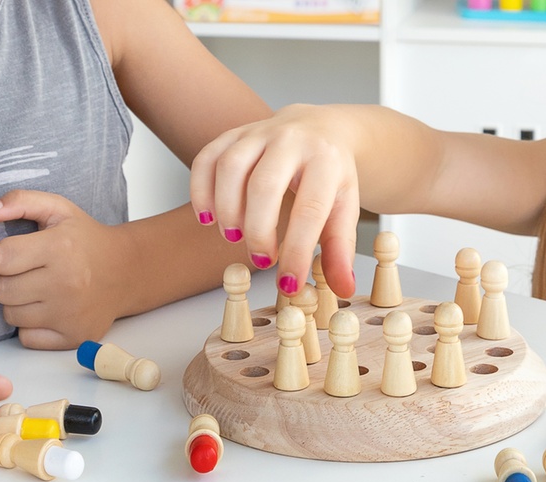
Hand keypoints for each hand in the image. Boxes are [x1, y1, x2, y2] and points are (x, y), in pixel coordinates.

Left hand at [0, 190, 128, 349]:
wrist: (127, 271)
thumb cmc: (87, 240)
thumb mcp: (59, 210)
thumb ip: (21, 201)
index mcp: (60, 248)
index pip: (0, 259)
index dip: (4, 255)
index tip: (21, 253)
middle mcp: (67, 283)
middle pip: (2, 290)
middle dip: (9, 280)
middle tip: (31, 272)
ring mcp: (71, 313)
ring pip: (11, 316)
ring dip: (19, 304)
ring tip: (41, 290)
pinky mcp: (74, 336)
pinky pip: (27, 338)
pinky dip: (32, 326)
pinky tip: (49, 310)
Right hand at [190, 104, 358, 298]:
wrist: (322, 128)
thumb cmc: (331, 174)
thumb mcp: (345, 208)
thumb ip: (340, 249)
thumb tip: (342, 288)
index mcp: (326, 160)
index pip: (309, 209)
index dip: (296, 251)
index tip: (288, 284)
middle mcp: (292, 140)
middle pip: (264, 185)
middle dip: (257, 231)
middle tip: (261, 260)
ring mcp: (259, 132)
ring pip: (231, 167)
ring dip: (226, 210)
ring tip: (233, 237)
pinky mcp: (233, 133)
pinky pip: (207, 157)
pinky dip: (200, 190)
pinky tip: (207, 217)